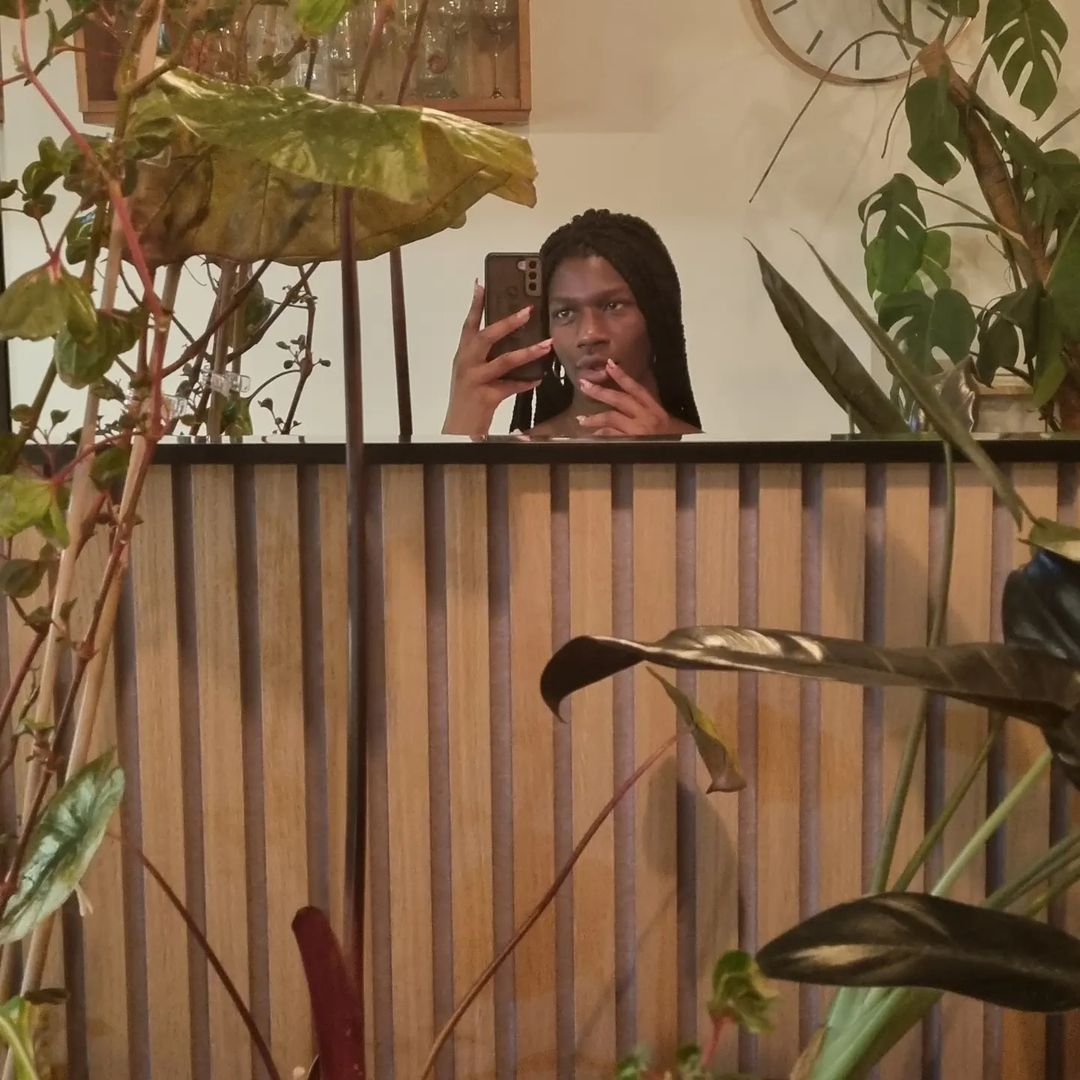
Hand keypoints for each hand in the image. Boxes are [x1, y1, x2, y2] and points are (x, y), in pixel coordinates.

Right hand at [442, 282, 552, 435]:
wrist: (457, 430)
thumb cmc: (466, 400)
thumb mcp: (470, 374)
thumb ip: (483, 358)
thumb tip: (510, 341)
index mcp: (462, 355)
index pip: (468, 324)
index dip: (475, 304)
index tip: (481, 283)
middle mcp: (466, 364)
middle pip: (486, 336)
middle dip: (508, 322)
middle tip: (528, 310)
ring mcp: (475, 380)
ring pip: (503, 361)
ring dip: (527, 352)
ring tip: (546, 344)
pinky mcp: (485, 396)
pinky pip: (511, 386)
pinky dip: (525, 382)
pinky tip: (538, 378)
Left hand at [576, 360, 696, 435]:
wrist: (686, 453)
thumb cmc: (677, 438)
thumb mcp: (668, 420)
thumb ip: (650, 411)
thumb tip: (630, 403)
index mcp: (655, 408)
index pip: (636, 388)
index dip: (622, 376)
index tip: (608, 364)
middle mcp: (645, 416)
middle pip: (619, 399)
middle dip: (600, 391)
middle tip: (584, 385)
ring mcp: (637, 430)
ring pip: (611, 417)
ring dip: (594, 418)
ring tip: (581, 419)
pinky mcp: (632, 443)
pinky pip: (611, 437)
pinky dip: (601, 435)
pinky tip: (592, 435)